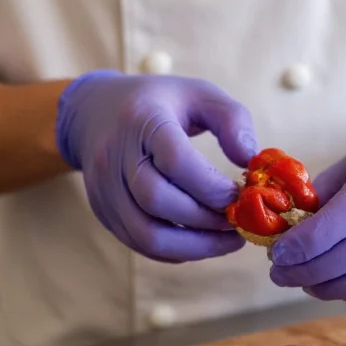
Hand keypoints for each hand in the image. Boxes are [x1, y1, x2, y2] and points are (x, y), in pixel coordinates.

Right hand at [55, 69, 256, 261]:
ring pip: (147, 234)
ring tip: (227, 240)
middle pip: (158, 201)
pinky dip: (176, 251)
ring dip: (195, 246)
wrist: (94, 111)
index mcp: (142, 120)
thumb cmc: (158, 103)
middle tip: (238, 221)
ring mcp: (105, 188)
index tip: (241, 194)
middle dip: (206, 219)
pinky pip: (140, 244)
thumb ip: (231, 119)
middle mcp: (115, 156)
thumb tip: (251, 159)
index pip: (175, 160)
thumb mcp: (199, 94)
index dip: (212, 185)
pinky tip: (202, 241)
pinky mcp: (103, 212)